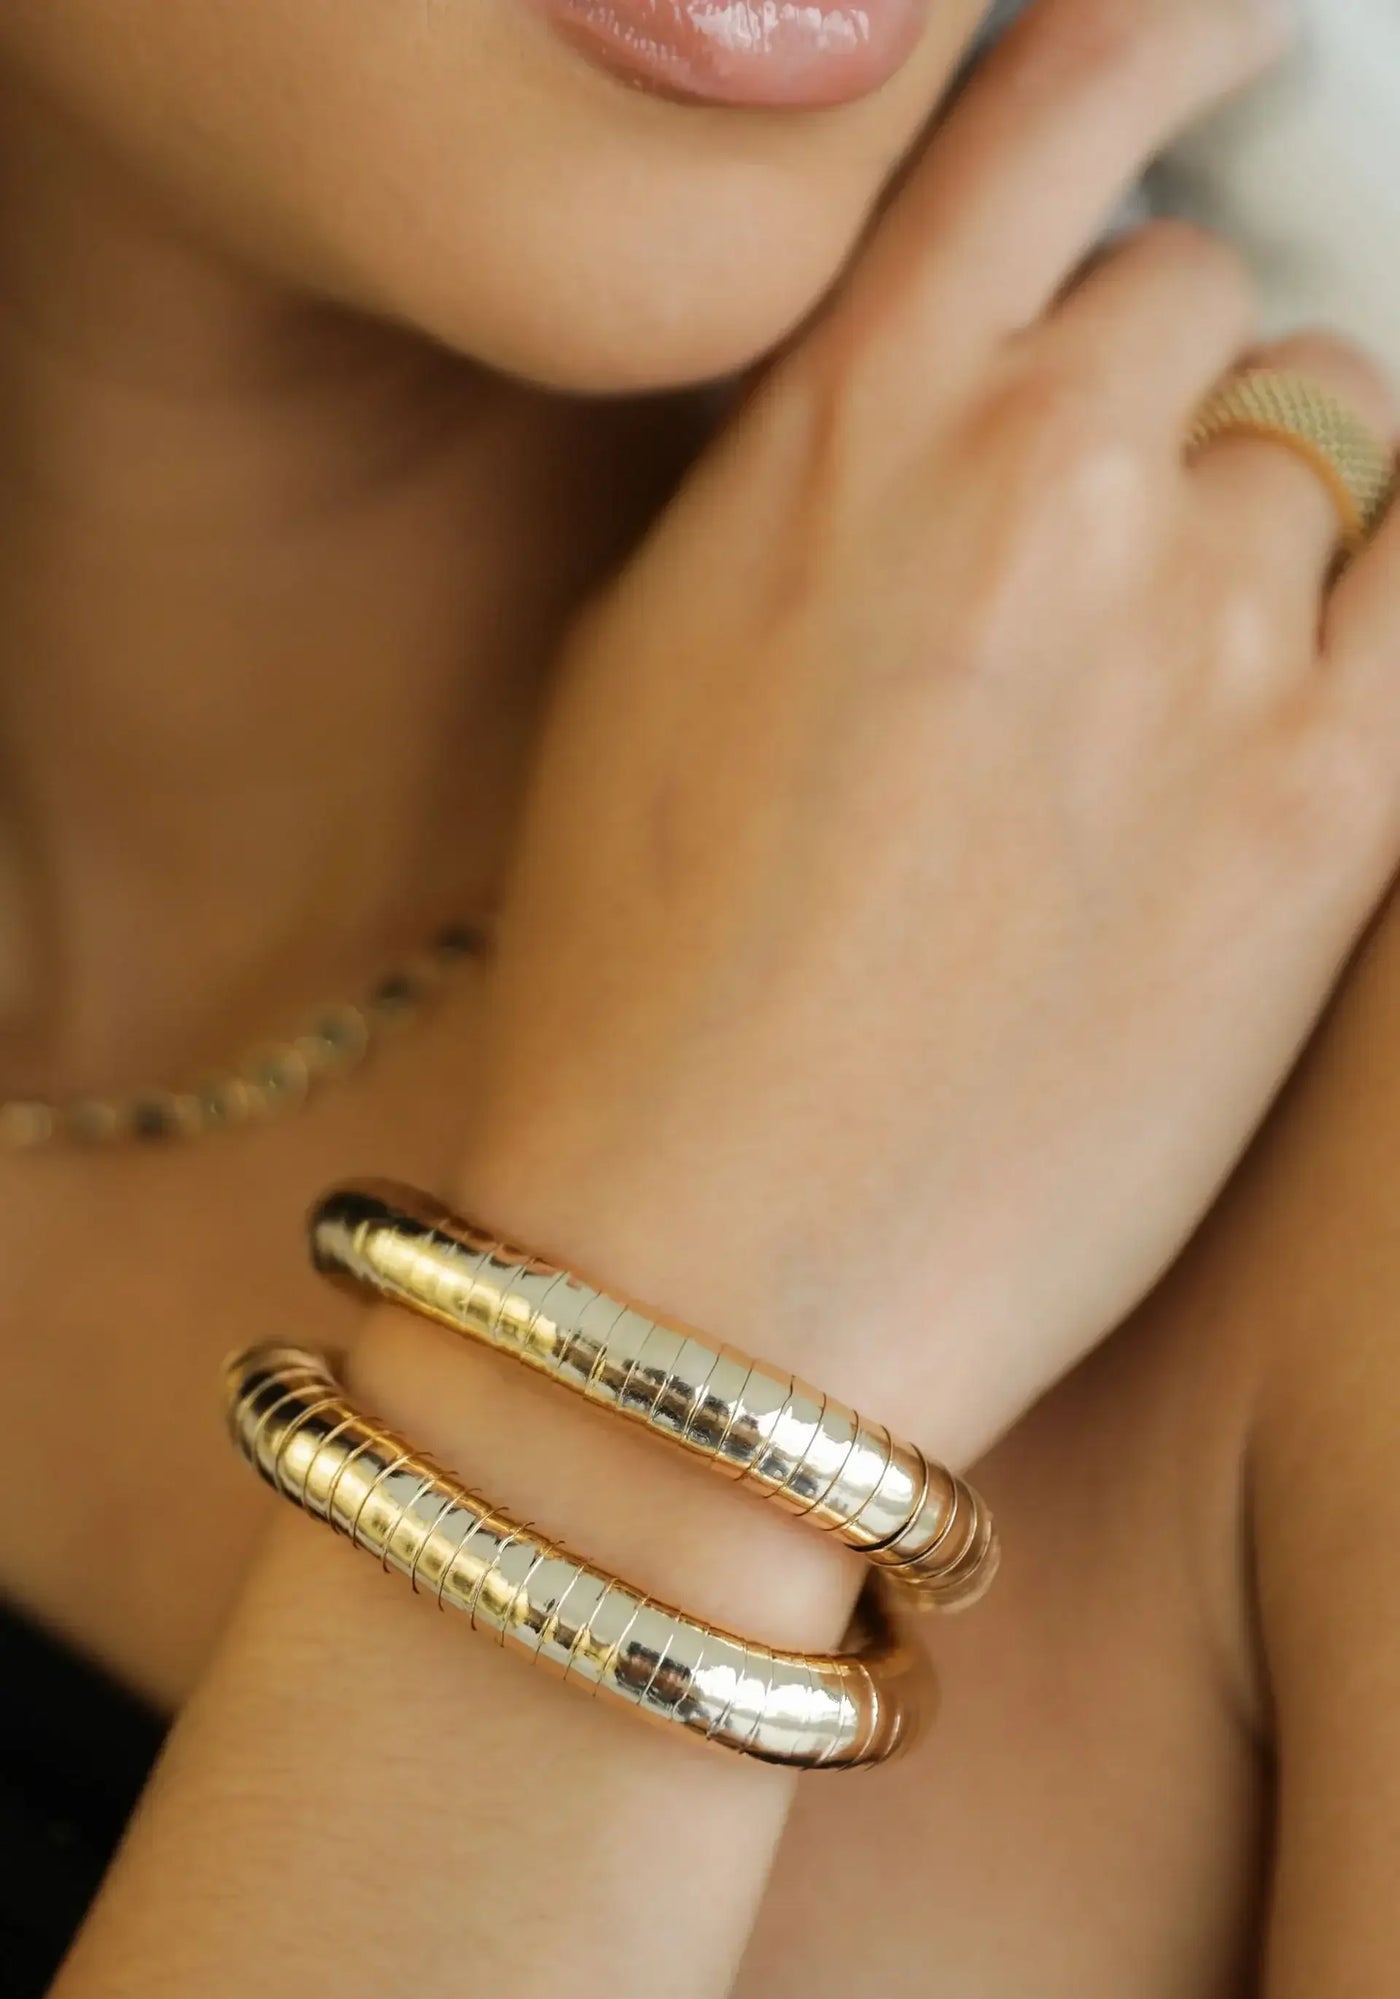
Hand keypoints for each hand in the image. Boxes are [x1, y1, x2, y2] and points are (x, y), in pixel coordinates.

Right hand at [462, 0, 1399, 1465]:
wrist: (714, 1265)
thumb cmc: (640, 983)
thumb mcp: (655, 654)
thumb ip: (817, 471)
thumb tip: (937, 388)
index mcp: (846, 429)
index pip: (1049, 115)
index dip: (1157, 39)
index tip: (1224, 25)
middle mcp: (1039, 489)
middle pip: (1210, 309)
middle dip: (1165, 401)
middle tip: (1100, 560)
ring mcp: (1200, 645)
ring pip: (1328, 462)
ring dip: (1262, 545)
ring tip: (1151, 717)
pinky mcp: (1325, 816)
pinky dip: (1362, 641)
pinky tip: (1282, 724)